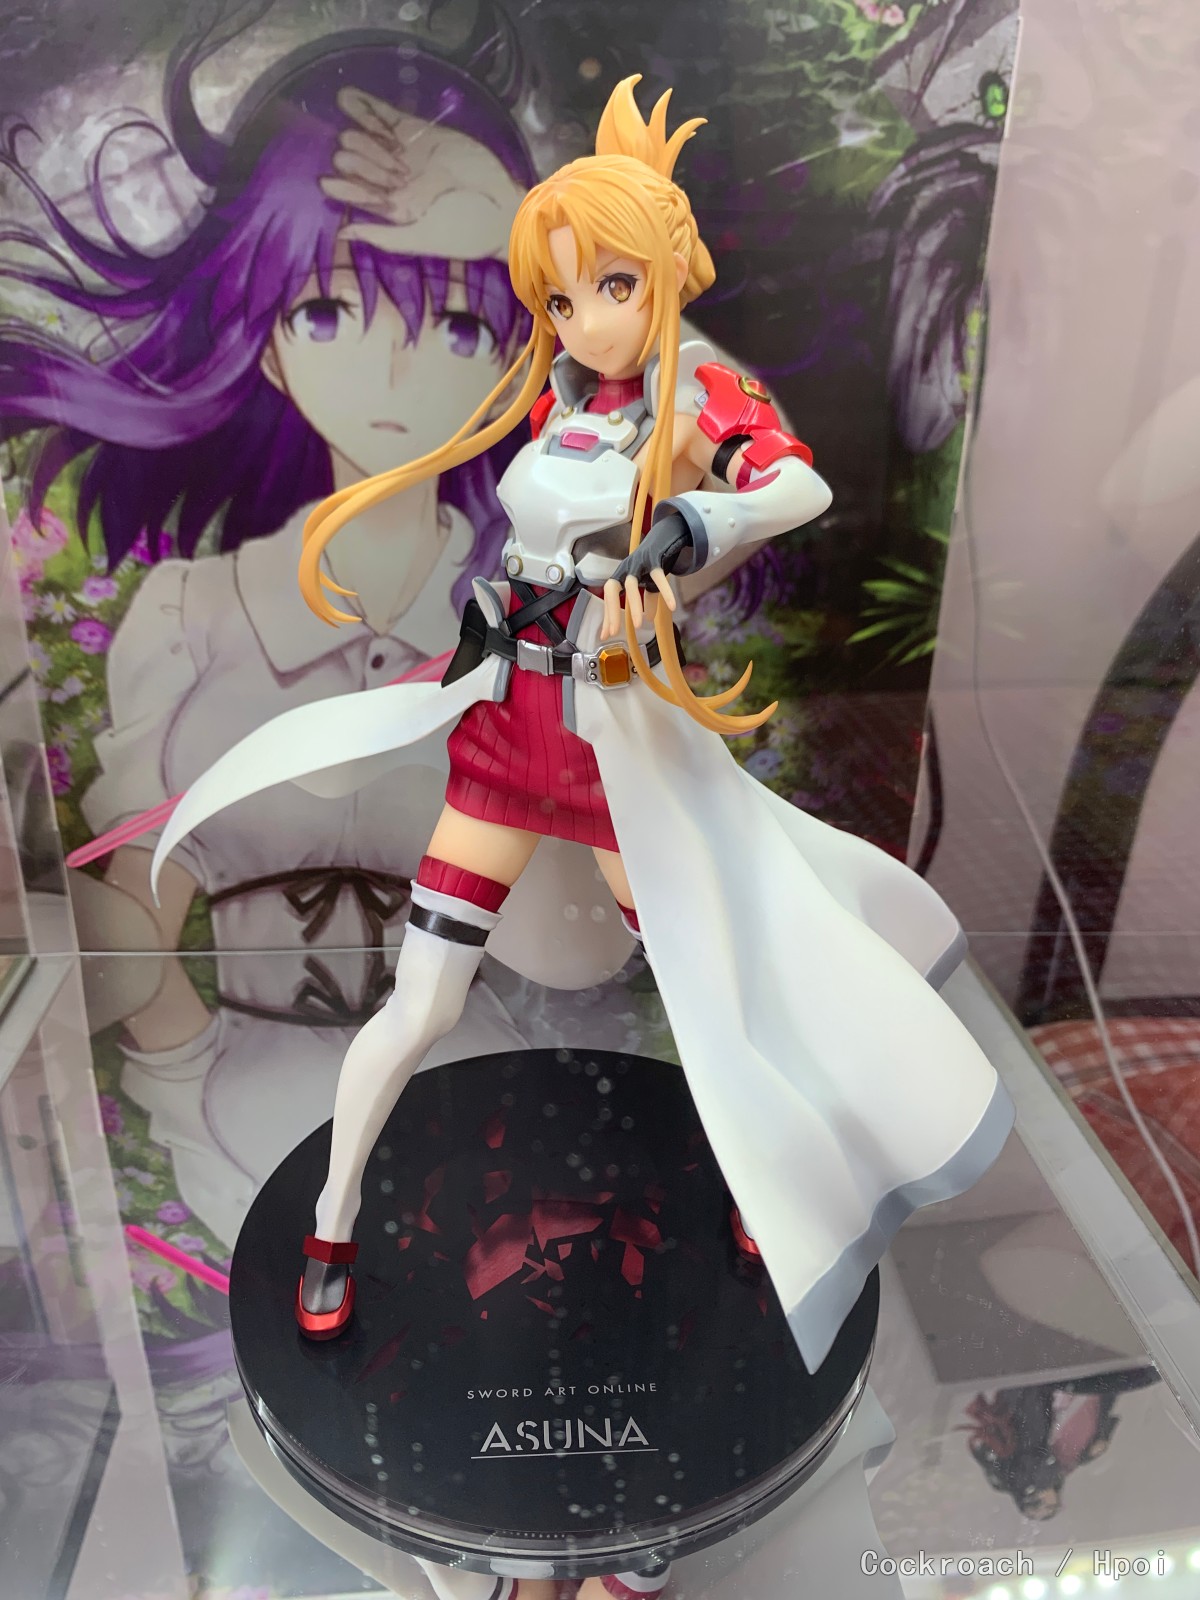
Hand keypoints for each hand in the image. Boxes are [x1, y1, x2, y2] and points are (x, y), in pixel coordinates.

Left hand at [319, 88, 524, 259]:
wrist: (502, 210)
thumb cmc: (465, 233)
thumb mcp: (421, 240)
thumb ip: (383, 238)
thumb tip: (343, 235)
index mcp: (394, 207)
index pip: (362, 196)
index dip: (343, 188)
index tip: (325, 182)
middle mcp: (397, 180)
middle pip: (366, 165)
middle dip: (356, 159)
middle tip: (347, 153)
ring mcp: (408, 154)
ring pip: (374, 140)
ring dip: (359, 132)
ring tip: (344, 124)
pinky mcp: (421, 133)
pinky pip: (390, 118)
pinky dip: (370, 108)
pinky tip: (348, 98)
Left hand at [599, 512, 690, 639]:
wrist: (667, 534)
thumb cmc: (654, 561)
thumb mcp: (649, 582)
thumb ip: (647, 600)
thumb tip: (648, 618)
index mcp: (622, 574)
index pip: (609, 597)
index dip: (607, 615)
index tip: (605, 635)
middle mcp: (626, 568)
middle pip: (612, 589)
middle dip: (611, 610)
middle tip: (615, 631)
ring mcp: (639, 562)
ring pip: (632, 585)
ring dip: (634, 605)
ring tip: (639, 624)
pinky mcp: (654, 557)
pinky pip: (658, 577)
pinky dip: (665, 591)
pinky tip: (672, 606)